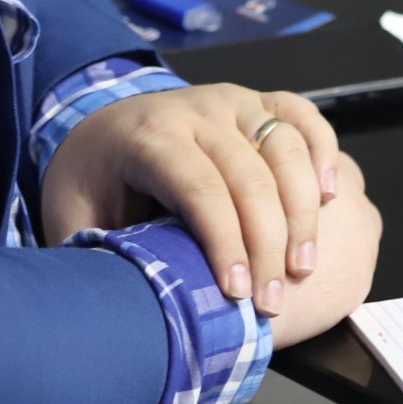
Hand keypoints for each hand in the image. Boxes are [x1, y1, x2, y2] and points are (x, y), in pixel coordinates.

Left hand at [40, 85, 376, 327]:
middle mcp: (194, 109)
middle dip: (267, 245)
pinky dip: (322, 151)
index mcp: (147, 135)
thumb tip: (128, 302)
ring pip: (284, 148)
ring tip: (300, 268)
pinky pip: (300, 115)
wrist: (97, 132)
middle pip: (248, 176)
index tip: (237, 293)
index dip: (223, 242)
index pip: (198, 187)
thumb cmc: (91, 184)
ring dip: (302, 212)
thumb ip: (99, 252)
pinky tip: (328, 197)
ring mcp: (230, 101)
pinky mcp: (255, 102)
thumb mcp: (74, 219)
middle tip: (270, 302)